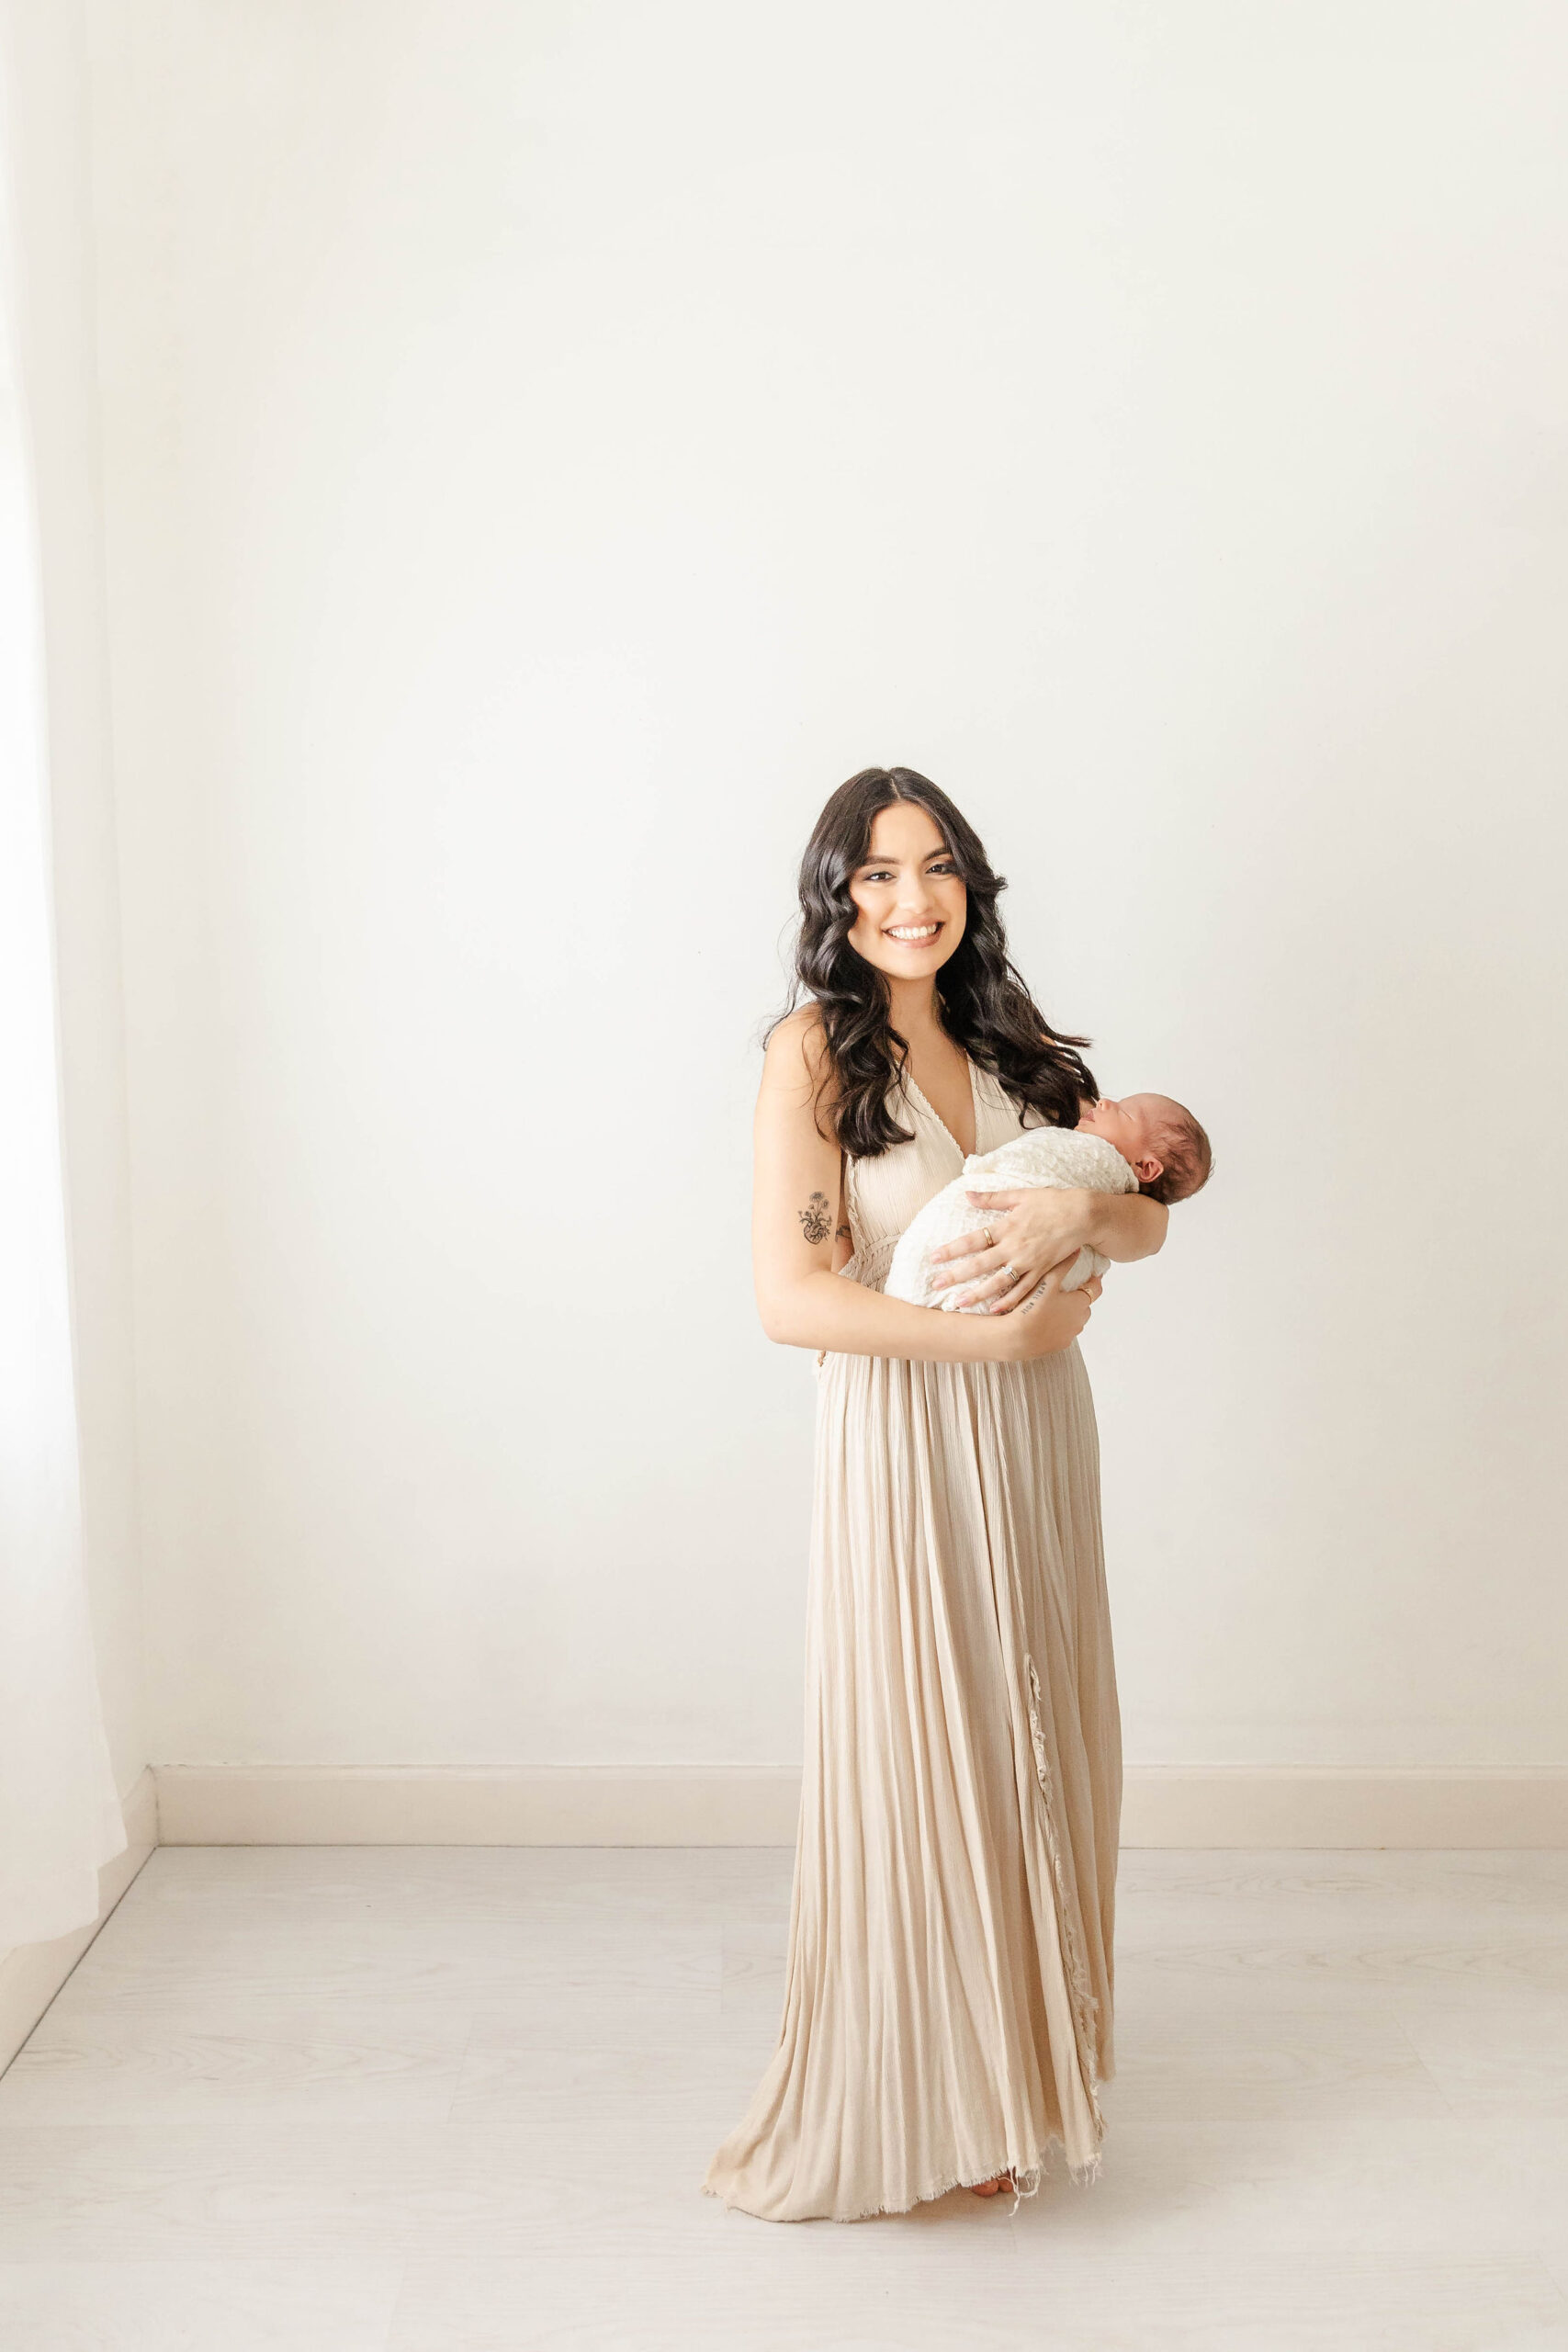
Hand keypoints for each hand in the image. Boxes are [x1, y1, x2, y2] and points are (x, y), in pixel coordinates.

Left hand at [930, 1187, 1097, 1314]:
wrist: (1083, 1215)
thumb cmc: (1052, 1202)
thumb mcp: (1020, 1195)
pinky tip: (994, 1311)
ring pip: (999, 1282)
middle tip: (936, 1286)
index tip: (933, 1258)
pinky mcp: (1042, 1271)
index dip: (951, 1250)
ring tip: (959, 1304)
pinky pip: (1023, 1290)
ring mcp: (1029, 1262)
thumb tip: (967, 1194)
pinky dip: (1009, 1301)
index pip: (972, 1240)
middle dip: (956, 1276)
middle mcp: (1015, 1247)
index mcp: (1007, 1227)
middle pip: (980, 1265)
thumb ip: (992, 1198)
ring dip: (978, 1294)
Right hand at [988, 1262, 1101, 1358]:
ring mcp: (1070, 1335)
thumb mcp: (1047, 1281)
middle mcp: (1080, 1320)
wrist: (1015, 1338)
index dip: (1094, 1281)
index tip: (1092, 1275)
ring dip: (1067, 1313)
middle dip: (1078, 1298)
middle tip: (1065, 1290)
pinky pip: (1063, 1333)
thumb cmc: (1032, 1306)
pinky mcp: (1059, 1345)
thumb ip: (1063, 1265)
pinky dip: (1057, 1327)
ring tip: (1051, 1306)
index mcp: (1080, 1303)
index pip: (1096, 1289)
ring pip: (1074, 1320)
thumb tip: (1077, 1249)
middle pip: (1085, 1305)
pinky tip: (1043, 1321)